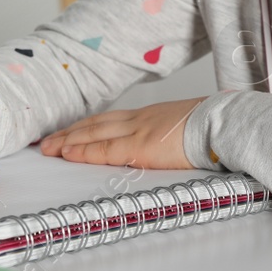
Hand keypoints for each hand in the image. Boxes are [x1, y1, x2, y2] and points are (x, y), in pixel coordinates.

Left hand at [38, 97, 205, 169]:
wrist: (224, 124)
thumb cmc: (214, 130)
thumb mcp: (186, 131)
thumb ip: (170, 140)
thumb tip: (170, 150)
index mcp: (150, 117)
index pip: (110, 121)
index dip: (87, 127)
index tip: (70, 132)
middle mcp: (139, 120)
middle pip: (95, 125)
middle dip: (69, 133)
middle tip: (47, 141)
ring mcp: (137, 132)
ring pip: (93, 134)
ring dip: (68, 141)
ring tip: (48, 148)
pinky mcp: (139, 147)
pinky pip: (104, 149)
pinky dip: (82, 151)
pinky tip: (67, 153)